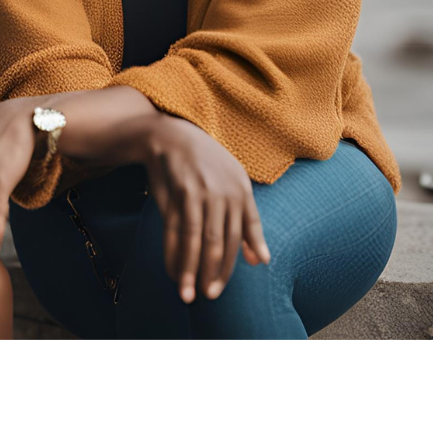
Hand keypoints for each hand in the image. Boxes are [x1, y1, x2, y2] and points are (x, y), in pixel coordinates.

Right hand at [142, 116, 270, 303]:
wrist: (173, 136)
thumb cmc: (210, 165)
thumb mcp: (237, 186)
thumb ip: (249, 224)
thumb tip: (260, 261)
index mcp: (241, 192)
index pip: (241, 237)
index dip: (231, 266)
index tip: (222, 287)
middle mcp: (221, 194)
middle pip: (218, 242)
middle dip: (212, 273)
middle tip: (208, 296)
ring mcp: (197, 194)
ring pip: (195, 240)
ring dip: (190, 271)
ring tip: (188, 294)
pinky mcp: (175, 193)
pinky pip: (174, 231)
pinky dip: (172, 254)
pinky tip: (172, 270)